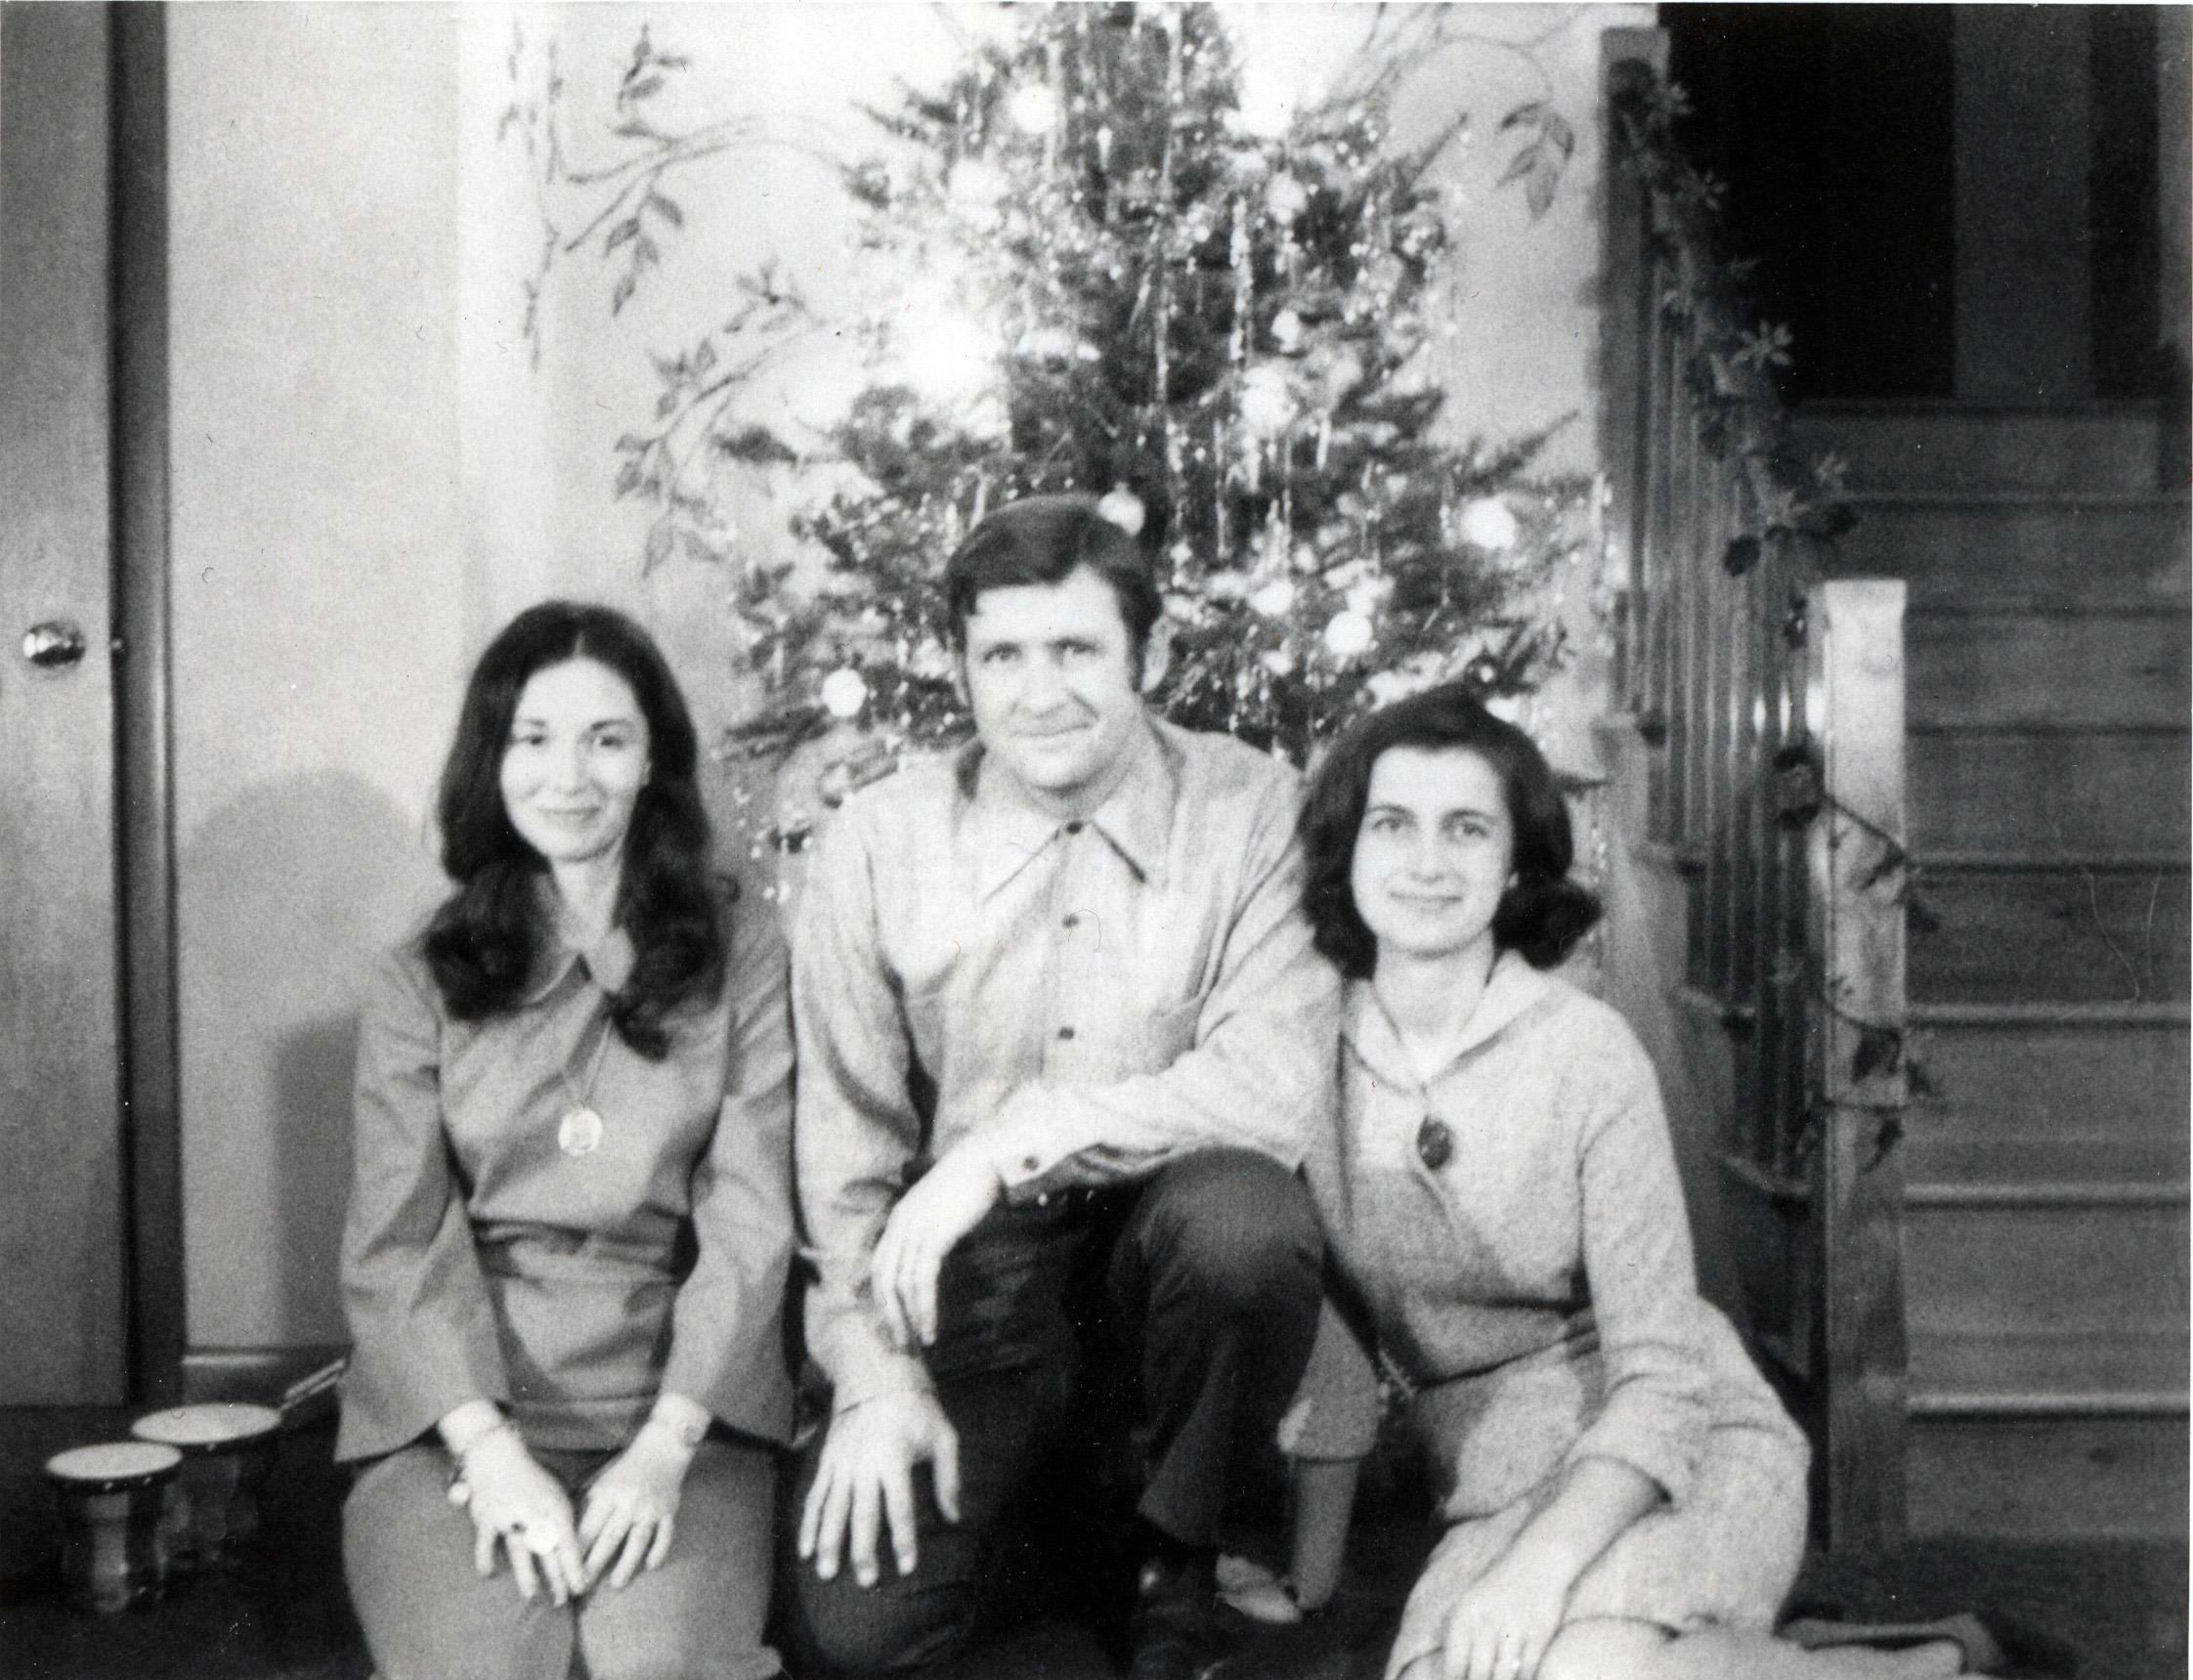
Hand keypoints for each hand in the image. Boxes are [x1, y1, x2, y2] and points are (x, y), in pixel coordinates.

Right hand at [455, 1427, 586, 1605]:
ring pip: (521, 1551)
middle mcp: (536, 1514)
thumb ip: (563, 1521)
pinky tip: (488, 1573)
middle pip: (548, 1552)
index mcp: (555, 1508)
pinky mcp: (488, 1518)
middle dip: (556, 1578)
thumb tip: (575, 1550)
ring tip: (533, 1595)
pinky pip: (487, 1542)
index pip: (569, 1543)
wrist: (500, 1456)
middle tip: (563, 1600)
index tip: (582, 1587)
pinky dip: (485, 1557)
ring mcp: (511, 1517)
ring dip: (527, 1574)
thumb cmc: (532, 1480)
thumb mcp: (556, 1495)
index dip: (575, 1567)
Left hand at [578, 1420, 692, 1590]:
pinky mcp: (669, 1511)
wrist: (662, 1448)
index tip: (567, 1571)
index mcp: (608, 1493)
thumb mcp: (601, 1481)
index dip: (577, 1551)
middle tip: (583, 1587)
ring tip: (616, 1584)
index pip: (589, 1527)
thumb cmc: (625, 1468)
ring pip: (638, 1541)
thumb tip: (568, 1534)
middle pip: (610, 1538)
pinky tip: (649, 1566)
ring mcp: (651, 1508)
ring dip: (626, 1564)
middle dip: (595, 1564)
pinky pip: (664, 1535)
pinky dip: (658, 1552)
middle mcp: (629, 1502)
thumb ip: (587, 1505)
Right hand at [797, 1389, 959, 1588]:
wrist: (874, 1371)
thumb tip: (955, 1519)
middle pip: (863, 1514)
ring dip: (829, 1543)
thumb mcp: (944, 1435)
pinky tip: (805, 1550)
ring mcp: (841, 1463)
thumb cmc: (916, 1407)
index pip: (900, 1507)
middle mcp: (864, 1463)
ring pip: (832, 1509)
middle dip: (863, 1550)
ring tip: (826, 1574)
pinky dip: (808, 1524)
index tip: (906, 1568)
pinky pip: (815, 1497)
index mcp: (895, 1457)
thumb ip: (949, 1478)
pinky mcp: (827, 1461)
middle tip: (866, 1582)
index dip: (904, 1539)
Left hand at [871, 1143, 1003, 1348]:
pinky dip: (924, 1308)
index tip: (894, 1323)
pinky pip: (922, 1281)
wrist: (987, 1158)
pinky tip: (931, 1327)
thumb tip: (935, 1258)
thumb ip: (932, 1231)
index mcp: (898, 1219)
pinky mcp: (933, 1236)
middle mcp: (899, 1225)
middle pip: (882, 1280)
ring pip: (900, 1286)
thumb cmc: (971, 1183)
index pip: (879, 1267)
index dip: (883, 1298)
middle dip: (890, 1316)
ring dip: (908, 1319)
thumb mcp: (941, 1209)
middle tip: (901, 1344)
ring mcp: (914, 1230)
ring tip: (920, 1342)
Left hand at [1440, 1542, 1574, 1679]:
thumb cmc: (1500, 1586)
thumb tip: (1453, 1673)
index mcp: (1465, 1616)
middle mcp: (1486, 1623)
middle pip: (1478, 1675)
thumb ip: (1461, 1636)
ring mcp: (1514, 1628)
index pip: (1454, 1665)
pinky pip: (1528, 1669)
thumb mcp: (1472, 1603)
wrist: (1537, 1560)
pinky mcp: (1539, 1633)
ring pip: (1503, 1676)